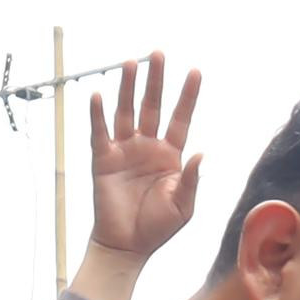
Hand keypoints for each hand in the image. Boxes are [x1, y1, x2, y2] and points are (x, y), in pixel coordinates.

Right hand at [88, 53, 203, 260]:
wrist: (128, 246)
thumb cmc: (158, 228)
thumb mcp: (183, 206)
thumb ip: (191, 179)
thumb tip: (201, 154)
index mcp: (171, 156)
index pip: (181, 118)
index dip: (187, 96)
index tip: (195, 71)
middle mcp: (147, 147)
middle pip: (152, 106)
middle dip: (156, 80)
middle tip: (158, 54)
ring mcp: (124, 150)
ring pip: (126, 112)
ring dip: (127, 87)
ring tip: (130, 63)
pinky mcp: (103, 159)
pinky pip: (100, 132)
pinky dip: (98, 114)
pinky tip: (99, 95)